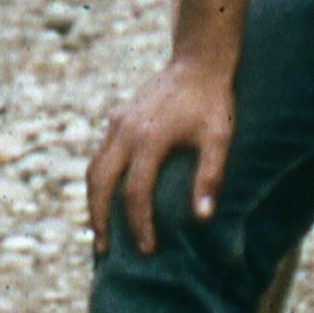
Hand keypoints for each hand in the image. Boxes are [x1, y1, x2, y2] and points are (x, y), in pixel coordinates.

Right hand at [87, 56, 236, 257]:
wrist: (198, 62)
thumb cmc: (213, 103)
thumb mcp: (220, 138)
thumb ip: (209, 177)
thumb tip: (201, 219)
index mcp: (149, 139)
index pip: (135, 193)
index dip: (139, 224)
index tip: (147, 249)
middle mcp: (125, 132)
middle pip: (100, 184)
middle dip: (100, 219)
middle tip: (104, 251)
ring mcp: (117, 125)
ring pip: (93, 170)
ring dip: (94, 202)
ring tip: (101, 231)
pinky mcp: (117, 119)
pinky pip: (100, 156)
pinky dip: (100, 181)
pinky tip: (108, 198)